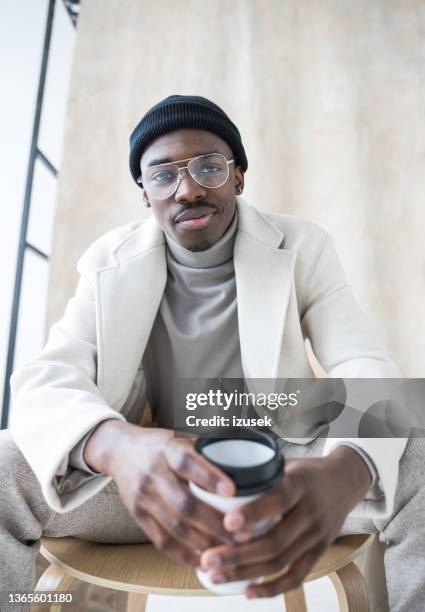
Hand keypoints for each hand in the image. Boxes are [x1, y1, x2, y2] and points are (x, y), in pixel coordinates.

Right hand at [84, 420, 235, 567]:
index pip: (188, 462)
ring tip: (229, 552)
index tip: (232, 491)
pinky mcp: (138, 515)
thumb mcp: (179, 436)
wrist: (120, 451)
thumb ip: (207, 446)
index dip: (209, 476)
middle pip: (184, 503)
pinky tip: (202, 561)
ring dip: (204, 543)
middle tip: (243, 535)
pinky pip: (161, 540)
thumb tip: (244, 454)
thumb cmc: (160, 444)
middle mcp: (154, 473)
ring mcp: (144, 496)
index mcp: (167, 449)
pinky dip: (183, 554)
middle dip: (215, 523)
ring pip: (175, 526)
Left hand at [200, 446, 370, 597]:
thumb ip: (259, 474)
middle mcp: (310, 512)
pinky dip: (271, 588)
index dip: (253, 513)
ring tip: (215, 575)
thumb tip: (216, 478)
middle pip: (274, 541)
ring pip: (280, 562)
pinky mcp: (319, 552)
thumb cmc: (306, 471)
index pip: (277, 500)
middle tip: (208, 559)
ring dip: (245, 573)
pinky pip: (296, 576)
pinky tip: (247, 592)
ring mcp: (316, 536)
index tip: (227, 522)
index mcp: (300, 484)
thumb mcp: (286, 463)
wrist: (346, 481)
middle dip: (237, 554)